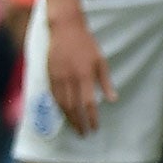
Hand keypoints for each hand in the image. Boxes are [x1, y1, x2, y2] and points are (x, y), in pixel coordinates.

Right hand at [46, 14, 116, 135]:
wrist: (65, 29)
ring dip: (68, 117)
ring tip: (74, 126)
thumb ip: (105, 81)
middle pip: (73, 107)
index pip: (88, 103)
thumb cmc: (86, 44)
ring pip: (62, 103)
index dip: (91, 118)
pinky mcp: (49, 73)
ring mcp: (58, 76)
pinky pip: (53, 95)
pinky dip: (58, 106)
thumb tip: (112, 100)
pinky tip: (63, 112)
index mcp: (85, 75)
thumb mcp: (101, 61)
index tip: (94, 128)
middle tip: (83, 134)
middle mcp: (70, 78)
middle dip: (78, 122)